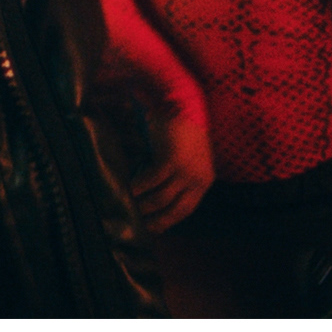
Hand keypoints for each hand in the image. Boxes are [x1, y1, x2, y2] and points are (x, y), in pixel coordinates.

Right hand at [131, 106, 215, 233]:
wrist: (182, 101)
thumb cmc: (180, 128)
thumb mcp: (185, 157)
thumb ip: (176, 175)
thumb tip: (154, 195)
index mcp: (204, 180)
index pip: (185, 209)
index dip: (168, 221)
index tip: (152, 229)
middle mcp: (199, 178)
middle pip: (175, 209)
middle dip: (155, 220)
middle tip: (137, 225)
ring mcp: (186, 170)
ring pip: (161, 198)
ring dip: (143, 205)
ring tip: (128, 207)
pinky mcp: (172, 160)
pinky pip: (151, 181)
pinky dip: (138, 188)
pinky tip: (127, 190)